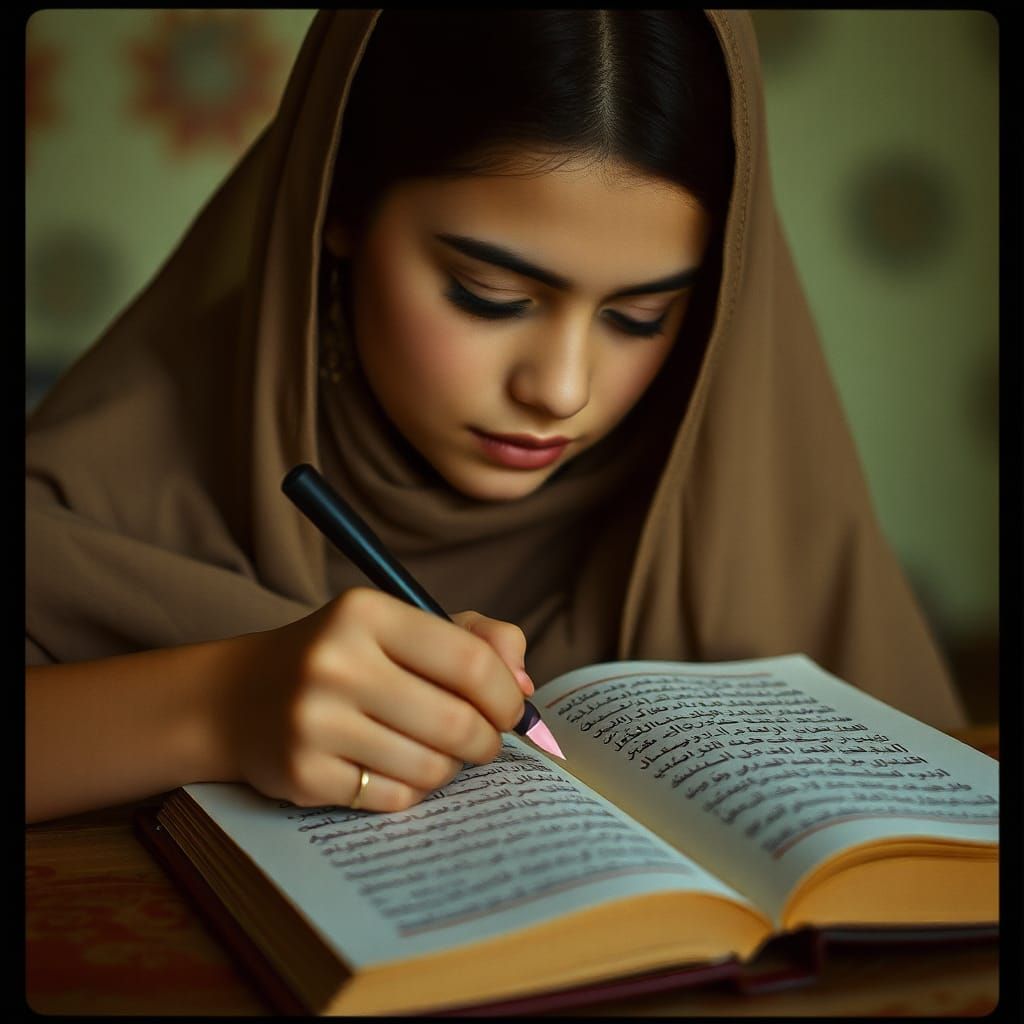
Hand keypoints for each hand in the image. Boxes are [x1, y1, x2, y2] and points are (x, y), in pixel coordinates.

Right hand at [218, 589, 531, 812]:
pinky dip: (409, 790)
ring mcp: (314, 722)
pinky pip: (395, 800)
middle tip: (484, 741)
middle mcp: (336, 663)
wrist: (238, 697)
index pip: (469, 661)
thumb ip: (474, 638)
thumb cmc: (342, 656)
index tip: (512, 709)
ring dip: (449, 767)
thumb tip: (525, 684)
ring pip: (431, 768)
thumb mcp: (400, 625)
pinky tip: (390, 766)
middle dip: (487, 740)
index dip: (506, 694)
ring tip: (434, 750)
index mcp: (367, 614)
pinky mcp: (302, 774)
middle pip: (457, 722)